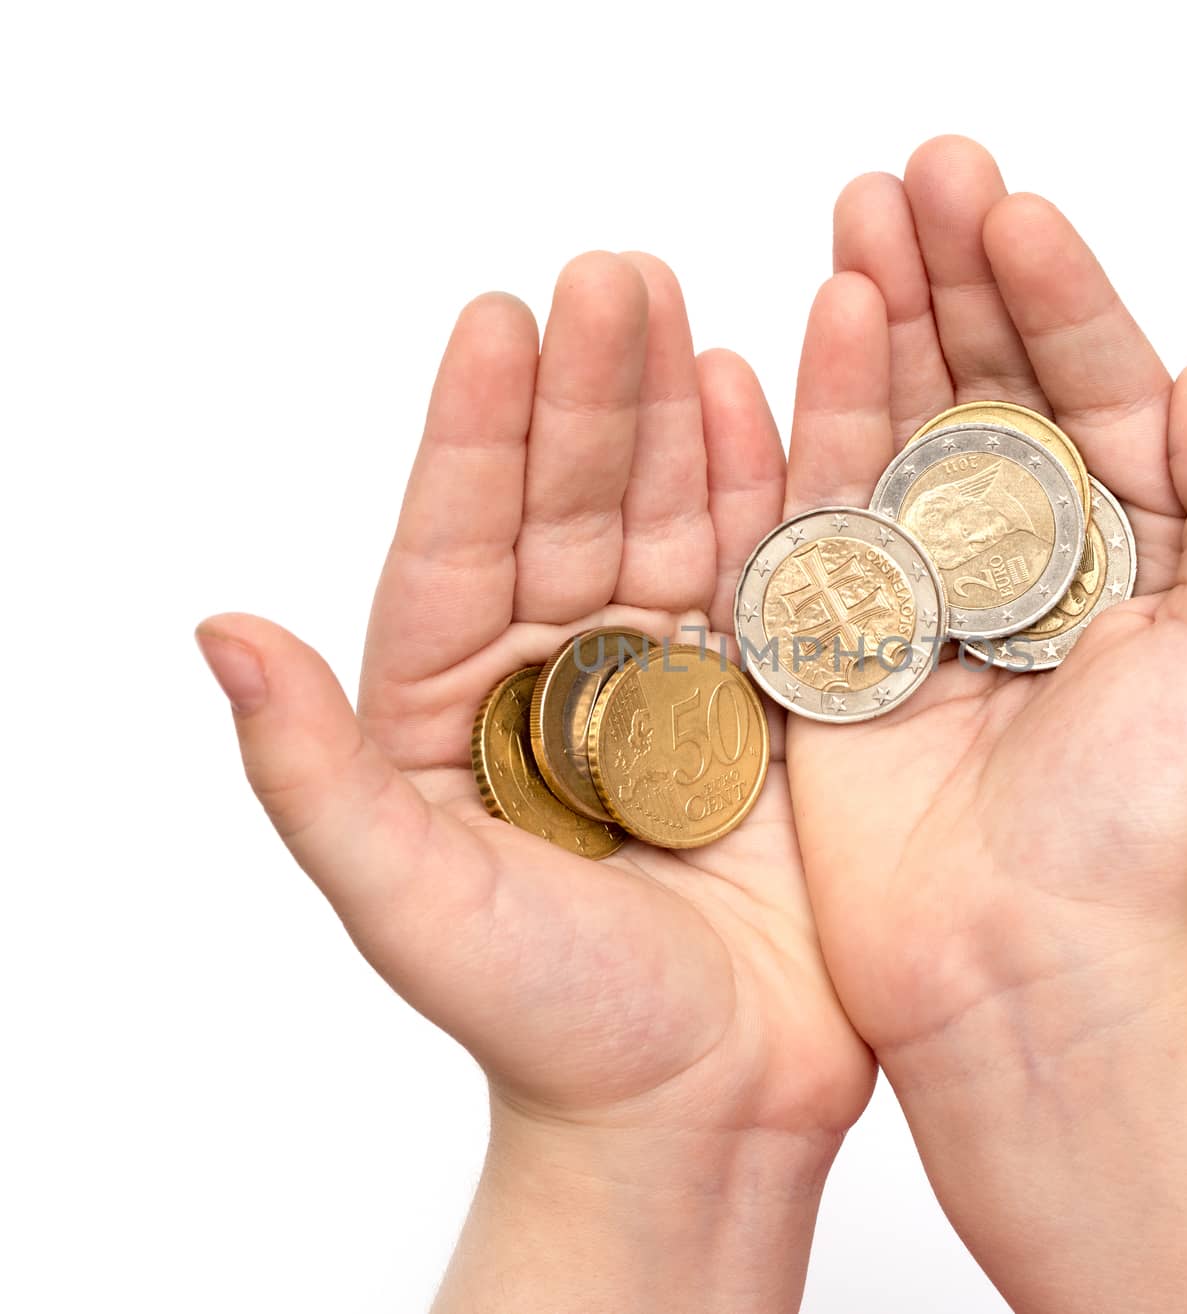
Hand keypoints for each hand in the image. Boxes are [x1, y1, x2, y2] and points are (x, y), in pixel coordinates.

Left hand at [197, 254, 872, 1311]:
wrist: (700, 1107)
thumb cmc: (548, 1026)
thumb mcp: (404, 899)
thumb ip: (311, 768)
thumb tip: (216, 634)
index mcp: (457, 710)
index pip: (458, 544)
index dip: (477, 433)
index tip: (497, 320)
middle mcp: (566, 680)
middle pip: (573, 510)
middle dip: (592, 393)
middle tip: (612, 273)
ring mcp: (677, 683)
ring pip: (671, 522)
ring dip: (680, 416)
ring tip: (684, 304)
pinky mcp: (776, 705)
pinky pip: (768, 580)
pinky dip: (770, 492)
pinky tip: (763, 398)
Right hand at [786, 137, 1186, 1065]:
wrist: (1025, 964)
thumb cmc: (1152, 824)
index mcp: (1128, 552)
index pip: (1094, 387)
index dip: (1057, 293)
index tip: (1010, 209)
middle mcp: (1021, 564)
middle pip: (984, 386)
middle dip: (954, 274)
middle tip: (917, 173)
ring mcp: (922, 597)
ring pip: (895, 426)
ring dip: (877, 316)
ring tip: (857, 214)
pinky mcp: (834, 640)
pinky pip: (813, 508)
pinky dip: (804, 418)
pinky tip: (799, 327)